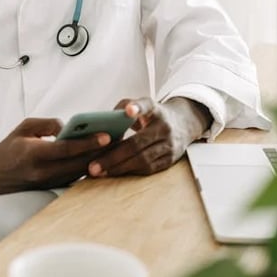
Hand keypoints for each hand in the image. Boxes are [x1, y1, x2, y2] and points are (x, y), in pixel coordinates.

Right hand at [0, 117, 111, 196]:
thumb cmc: (10, 147)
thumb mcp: (24, 127)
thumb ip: (48, 124)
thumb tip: (69, 126)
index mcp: (33, 154)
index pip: (65, 149)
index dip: (87, 143)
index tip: (106, 135)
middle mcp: (42, 172)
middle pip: (78, 163)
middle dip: (101, 152)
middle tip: (120, 138)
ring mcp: (48, 184)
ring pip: (79, 173)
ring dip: (98, 160)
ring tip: (116, 146)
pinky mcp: (52, 189)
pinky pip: (74, 179)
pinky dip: (88, 168)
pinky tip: (102, 158)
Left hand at [88, 97, 211, 177]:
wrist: (183, 123)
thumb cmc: (153, 114)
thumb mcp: (142, 104)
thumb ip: (122, 108)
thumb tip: (103, 123)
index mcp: (155, 109)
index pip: (147, 106)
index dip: (137, 108)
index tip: (129, 111)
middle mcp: (164, 127)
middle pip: (137, 144)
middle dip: (113, 157)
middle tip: (93, 165)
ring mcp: (169, 145)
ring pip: (142, 160)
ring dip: (119, 168)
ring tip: (100, 171)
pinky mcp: (170, 160)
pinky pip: (148, 169)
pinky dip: (130, 171)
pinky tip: (115, 172)